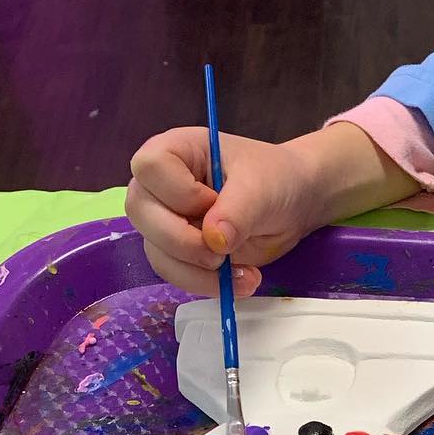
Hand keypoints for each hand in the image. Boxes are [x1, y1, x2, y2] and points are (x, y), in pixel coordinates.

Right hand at [126, 128, 320, 295]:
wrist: (292, 205)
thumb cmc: (274, 179)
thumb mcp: (262, 188)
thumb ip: (238, 210)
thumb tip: (213, 240)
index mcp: (175, 151)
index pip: (150, 166)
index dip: (179, 192)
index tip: (213, 201)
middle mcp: (159, 185)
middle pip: (141, 213)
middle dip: (184, 241)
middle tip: (224, 252)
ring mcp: (164, 220)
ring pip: (157, 251)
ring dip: (198, 271)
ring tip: (245, 274)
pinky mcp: (176, 251)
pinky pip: (174, 272)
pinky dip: (205, 283)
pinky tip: (240, 280)